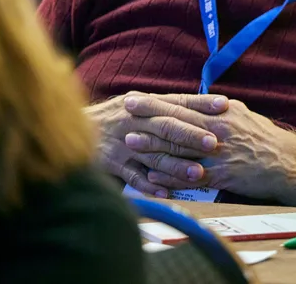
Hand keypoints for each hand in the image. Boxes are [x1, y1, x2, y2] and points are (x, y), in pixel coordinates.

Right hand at [85, 92, 221, 197]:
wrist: (71, 128)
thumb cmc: (115, 117)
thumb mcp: (137, 103)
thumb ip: (165, 105)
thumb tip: (203, 104)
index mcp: (144, 103)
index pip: (177, 102)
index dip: (201, 104)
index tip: (224, 106)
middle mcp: (134, 121)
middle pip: (166, 127)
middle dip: (191, 135)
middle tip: (214, 143)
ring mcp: (122, 144)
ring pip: (152, 155)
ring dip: (175, 165)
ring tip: (197, 173)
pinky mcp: (110, 164)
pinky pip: (132, 177)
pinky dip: (150, 186)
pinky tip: (167, 192)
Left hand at [124, 95, 295, 205]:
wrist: (287, 163)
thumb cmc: (265, 139)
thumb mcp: (243, 116)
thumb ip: (218, 110)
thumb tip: (199, 102)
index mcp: (222, 113)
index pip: (183, 105)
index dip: (157, 102)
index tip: (135, 98)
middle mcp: (218, 130)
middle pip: (177, 122)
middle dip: (148, 118)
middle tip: (123, 113)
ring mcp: (218, 153)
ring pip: (180, 148)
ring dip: (153, 146)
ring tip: (131, 142)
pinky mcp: (222, 174)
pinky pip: (190, 176)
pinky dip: (170, 176)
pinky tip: (151, 176)